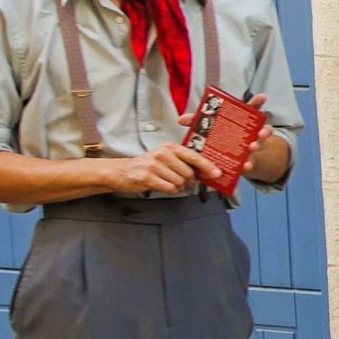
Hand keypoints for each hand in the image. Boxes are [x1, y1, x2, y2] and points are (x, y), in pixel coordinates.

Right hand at [104, 143, 218, 194]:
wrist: (122, 171)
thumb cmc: (148, 166)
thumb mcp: (166, 158)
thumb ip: (183, 162)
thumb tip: (205, 172)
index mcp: (170, 147)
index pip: (194, 156)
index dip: (207, 166)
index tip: (216, 174)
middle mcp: (163, 154)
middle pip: (189, 173)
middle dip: (190, 182)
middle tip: (184, 184)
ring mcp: (154, 165)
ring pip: (180, 182)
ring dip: (178, 188)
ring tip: (169, 184)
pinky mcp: (147, 177)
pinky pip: (169, 188)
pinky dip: (170, 191)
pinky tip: (164, 187)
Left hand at [175, 92, 276, 178]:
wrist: (229, 159)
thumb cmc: (221, 138)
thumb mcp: (210, 128)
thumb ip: (198, 122)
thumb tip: (181, 119)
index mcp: (242, 121)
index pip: (252, 109)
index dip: (257, 102)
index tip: (262, 97)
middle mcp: (251, 133)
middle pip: (262, 127)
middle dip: (263, 129)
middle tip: (260, 131)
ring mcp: (252, 147)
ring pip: (261, 144)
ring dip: (258, 145)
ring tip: (253, 146)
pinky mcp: (249, 160)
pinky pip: (252, 163)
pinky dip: (249, 164)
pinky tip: (246, 165)